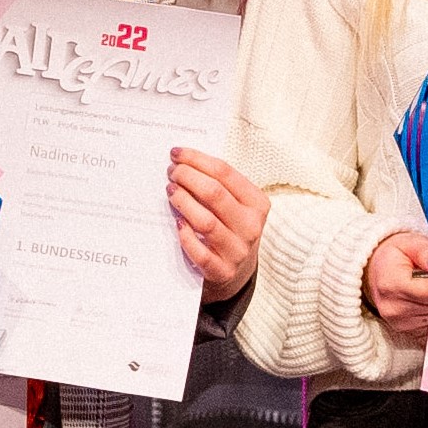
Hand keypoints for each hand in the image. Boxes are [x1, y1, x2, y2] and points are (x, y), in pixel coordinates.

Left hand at [169, 147, 266, 302]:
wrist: (236, 273)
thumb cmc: (229, 229)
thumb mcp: (234, 206)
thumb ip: (218, 186)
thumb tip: (183, 161)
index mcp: (257, 204)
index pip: (225, 173)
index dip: (197, 160)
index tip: (176, 153)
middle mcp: (251, 226)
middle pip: (215, 194)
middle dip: (188, 177)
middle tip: (171, 172)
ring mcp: (238, 251)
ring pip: (206, 222)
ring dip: (183, 202)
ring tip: (170, 191)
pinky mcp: (222, 271)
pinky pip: (200, 252)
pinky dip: (186, 236)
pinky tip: (177, 223)